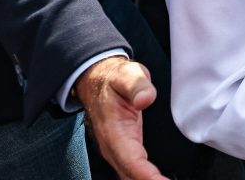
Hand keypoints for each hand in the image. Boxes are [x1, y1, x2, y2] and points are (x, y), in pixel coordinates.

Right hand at [74, 57, 166, 179]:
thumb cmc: (115, 79)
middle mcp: (113, 147)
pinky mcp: (123, 150)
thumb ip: (138, 86)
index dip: (146, 176)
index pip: (131, 161)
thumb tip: (145, 98)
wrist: (98, 80)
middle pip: (130, 176)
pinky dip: (145, 178)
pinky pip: (132, 171)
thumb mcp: (128, 75)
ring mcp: (117, 151)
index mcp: (114, 132)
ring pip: (130, 176)